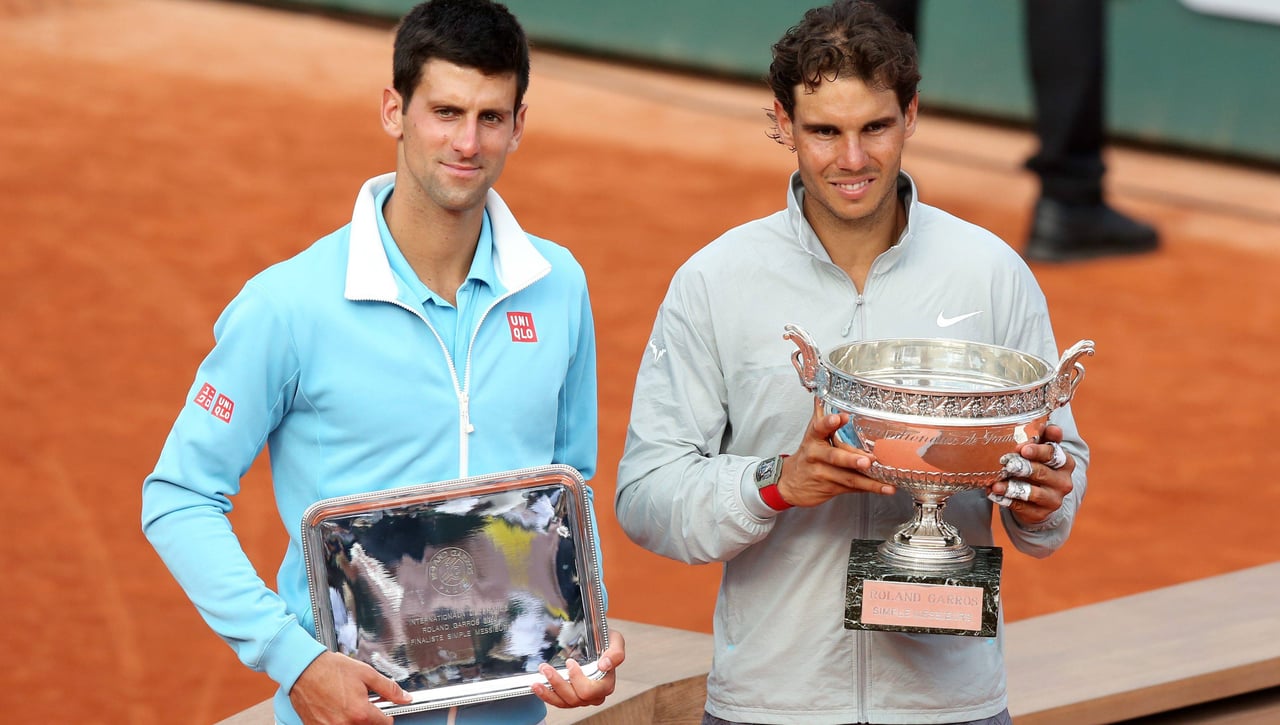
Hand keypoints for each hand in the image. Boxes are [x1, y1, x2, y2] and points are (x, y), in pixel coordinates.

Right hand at [289, 650, 411, 724]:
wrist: (303, 668)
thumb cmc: (331, 669)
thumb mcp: (366, 673)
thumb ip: (389, 688)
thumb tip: (405, 698)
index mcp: (360, 712)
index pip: (385, 724)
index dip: (386, 716)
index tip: (383, 711)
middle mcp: (345, 724)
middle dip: (369, 718)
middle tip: (362, 704)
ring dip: (354, 720)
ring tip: (348, 705)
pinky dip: (338, 722)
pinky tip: (335, 709)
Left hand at [532, 629, 624, 707]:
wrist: (597, 643)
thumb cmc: (605, 642)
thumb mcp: (615, 641)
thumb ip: (616, 653)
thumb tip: (605, 665)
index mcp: (606, 684)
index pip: (590, 690)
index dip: (577, 679)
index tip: (569, 662)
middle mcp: (595, 695)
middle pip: (575, 698)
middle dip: (558, 683)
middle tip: (546, 668)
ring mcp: (582, 698)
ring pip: (565, 702)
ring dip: (549, 692)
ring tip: (537, 680)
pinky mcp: (571, 697)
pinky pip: (559, 702)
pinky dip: (547, 696)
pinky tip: (538, 686)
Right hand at [774, 398, 892, 507]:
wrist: (791, 483)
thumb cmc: (808, 456)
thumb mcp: (811, 435)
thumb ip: (821, 418)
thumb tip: (822, 395)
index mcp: (813, 439)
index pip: (819, 428)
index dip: (829, 423)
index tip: (841, 417)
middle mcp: (817, 456)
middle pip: (835, 457)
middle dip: (851, 459)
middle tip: (867, 460)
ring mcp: (823, 474)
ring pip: (847, 477)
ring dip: (868, 481)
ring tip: (885, 483)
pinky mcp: (830, 488)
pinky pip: (852, 488)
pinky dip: (869, 488)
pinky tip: (883, 489)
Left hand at [987, 424, 1074, 526]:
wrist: (1041, 498)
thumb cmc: (1041, 466)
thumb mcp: (1044, 450)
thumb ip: (1046, 437)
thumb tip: (1049, 426)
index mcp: (1066, 463)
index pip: (1054, 455)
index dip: (1038, 451)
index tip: (1022, 448)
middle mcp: (1063, 482)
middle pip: (1041, 473)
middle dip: (1022, 467)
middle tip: (1006, 463)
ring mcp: (1053, 500)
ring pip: (1032, 493)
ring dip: (1012, 487)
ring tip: (996, 484)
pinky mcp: (1040, 513)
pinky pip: (1022, 507)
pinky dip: (1006, 500)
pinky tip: (993, 493)